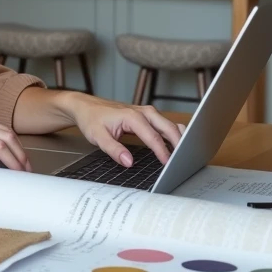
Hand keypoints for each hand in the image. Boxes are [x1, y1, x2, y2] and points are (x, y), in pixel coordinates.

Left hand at [63, 93, 183, 167]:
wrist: (86, 107)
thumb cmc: (92, 119)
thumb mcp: (98, 137)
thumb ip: (114, 150)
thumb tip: (128, 161)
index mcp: (132, 116)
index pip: (153, 137)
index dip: (163, 152)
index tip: (169, 164)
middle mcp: (143, 112)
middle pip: (168, 128)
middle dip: (179, 143)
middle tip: (184, 161)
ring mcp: (146, 113)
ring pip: (169, 125)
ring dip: (178, 138)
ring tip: (185, 155)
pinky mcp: (146, 116)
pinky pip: (164, 124)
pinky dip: (173, 134)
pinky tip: (177, 145)